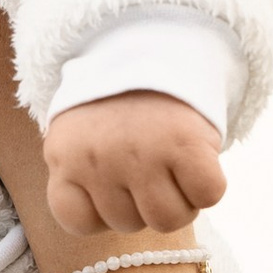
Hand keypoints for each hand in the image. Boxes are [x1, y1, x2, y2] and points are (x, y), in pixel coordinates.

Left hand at [43, 92, 226, 239]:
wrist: (154, 48)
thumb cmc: (117, 109)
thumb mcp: (79, 138)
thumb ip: (81, 181)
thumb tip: (108, 221)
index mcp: (65, 156)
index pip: (78, 222)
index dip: (102, 211)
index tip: (112, 184)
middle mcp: (98, 158)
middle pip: (128, 224)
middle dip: (143, 202)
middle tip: (149, 166)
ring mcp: (142, 153)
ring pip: (169, 219)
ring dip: (180, 200)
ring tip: (173, 167)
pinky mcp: (186, 144)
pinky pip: (207, 195)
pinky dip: (208, 185)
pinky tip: (196, 160)